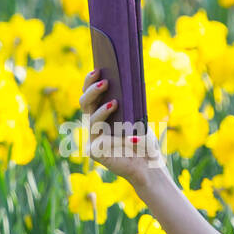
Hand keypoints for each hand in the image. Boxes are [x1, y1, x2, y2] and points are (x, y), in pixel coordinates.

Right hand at [78, 68, 163, 188]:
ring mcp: (93, 138)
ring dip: (103, 111)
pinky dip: (117, 138)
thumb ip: (130, 102)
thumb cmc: (143, 140)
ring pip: (92, 120)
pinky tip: (130, 137)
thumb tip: (128, 78)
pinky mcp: (95, 152)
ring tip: (115, 103)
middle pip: (85, 103)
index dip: (90, 81)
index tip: (98, 68)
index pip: (91, 94)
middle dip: (92, 90)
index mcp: (102, 113)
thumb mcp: (138, 116)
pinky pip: (102, 140)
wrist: (148, 165)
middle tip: (106, 82)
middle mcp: (94, 124)